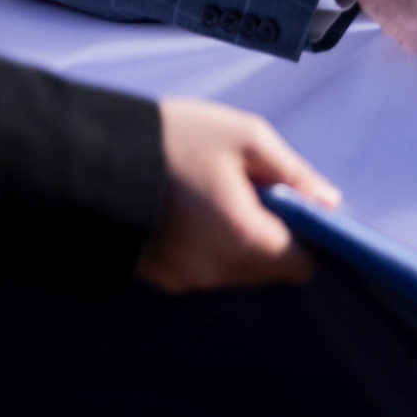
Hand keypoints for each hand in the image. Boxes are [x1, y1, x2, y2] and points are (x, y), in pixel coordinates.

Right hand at [139, 99, 341, 291]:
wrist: (86, 156)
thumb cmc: (172, 140)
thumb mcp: (245, 138)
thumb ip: (293, 173)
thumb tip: (330, 202)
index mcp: (240, 237)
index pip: (300, 265)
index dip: (313, 239)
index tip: (304, 209)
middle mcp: (212, 271)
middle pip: (270, 271)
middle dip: (278, 238)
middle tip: (258, 192)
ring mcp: (182, 279)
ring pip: (238, 273)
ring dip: (245, 243)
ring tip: (223, 196)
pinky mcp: (158, 277)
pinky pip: (205, 270)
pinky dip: (213, 248)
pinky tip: (197, 211)